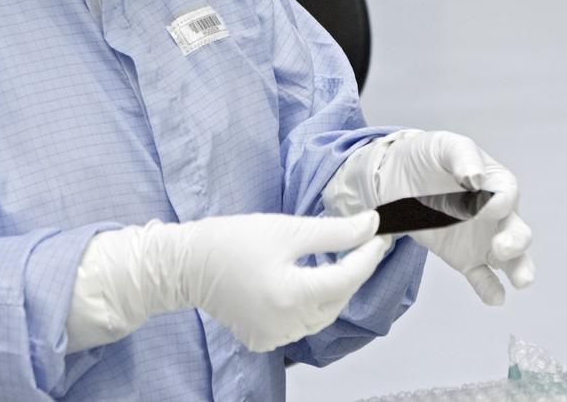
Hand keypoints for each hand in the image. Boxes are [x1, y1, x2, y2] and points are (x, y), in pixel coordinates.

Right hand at [173, 211, 390, 351]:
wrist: (187, 264)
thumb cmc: (233, 239)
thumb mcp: (287, 229)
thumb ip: (333, 231)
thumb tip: (371, 225)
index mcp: (293, 295)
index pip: (347, 278)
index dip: (368, 255)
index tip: (380, 235)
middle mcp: (287, 324)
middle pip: (337, 299)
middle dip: (351, 271)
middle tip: (359, 244)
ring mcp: (274, 337)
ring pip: (322, 316)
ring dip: (332, 290)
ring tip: (333, 261)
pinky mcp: (263, 340)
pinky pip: (300, 325)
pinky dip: (309, 306)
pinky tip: (304, 284)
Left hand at [324, 130, 534, 305]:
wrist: (399, 176)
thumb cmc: (429, 155)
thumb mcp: (444, 145)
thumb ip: (462, 156)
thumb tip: (475, 178)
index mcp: (495, 183)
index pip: (507, 194)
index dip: (497, 204)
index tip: (480, 208)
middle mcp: (496, 214)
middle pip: (517, 230)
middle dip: (516, 241)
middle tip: (501, 248)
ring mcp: (483, 239)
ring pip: (511, 259)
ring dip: (519, 269)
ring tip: (520, 281)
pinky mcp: (465, 258)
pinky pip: (483, 277)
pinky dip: (490, 288)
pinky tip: (495, 297)